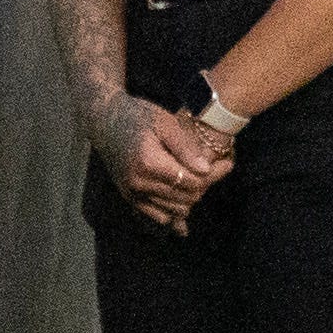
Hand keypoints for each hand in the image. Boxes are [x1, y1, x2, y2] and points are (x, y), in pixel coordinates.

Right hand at [88, 91, 233, 232]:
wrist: (104, 121)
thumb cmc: (137, 115)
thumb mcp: (164, 121)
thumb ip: (185, 147)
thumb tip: (206, 169)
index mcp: (149, 163)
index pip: (192, 182)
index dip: (214, 175)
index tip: (228, 162)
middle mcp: (139, 183)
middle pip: (186, 198)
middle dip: (206, 186)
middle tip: (220, 168)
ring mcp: (133, 194)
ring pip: (175, 210)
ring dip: (192, 198)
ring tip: (202, 178)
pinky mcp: (130, 199)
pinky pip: (157, 217)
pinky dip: (174, 215)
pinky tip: (186, 207)